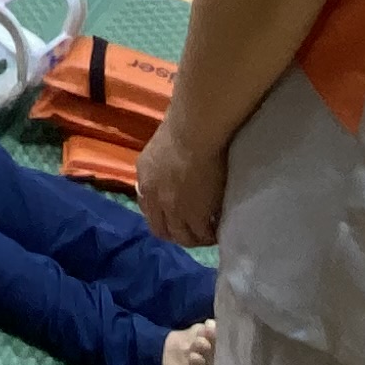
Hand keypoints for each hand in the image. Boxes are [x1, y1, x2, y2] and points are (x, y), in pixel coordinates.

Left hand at [135, 122, 227, 247]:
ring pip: (182, 237)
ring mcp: (173, 209)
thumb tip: (173, 168)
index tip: (174, 217)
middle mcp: (154, 198)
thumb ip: (161, 165)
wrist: (195, 131)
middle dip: (175, 234)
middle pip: (161, 230)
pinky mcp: (194, 215)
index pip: (148, 209)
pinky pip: (202, 234)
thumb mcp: (160, 148)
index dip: (161, 216)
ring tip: (208, 235)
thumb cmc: (183, 126)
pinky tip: (219, 231)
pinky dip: (210, 236)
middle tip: (192, 233)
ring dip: (194, 238)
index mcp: (144, 179)